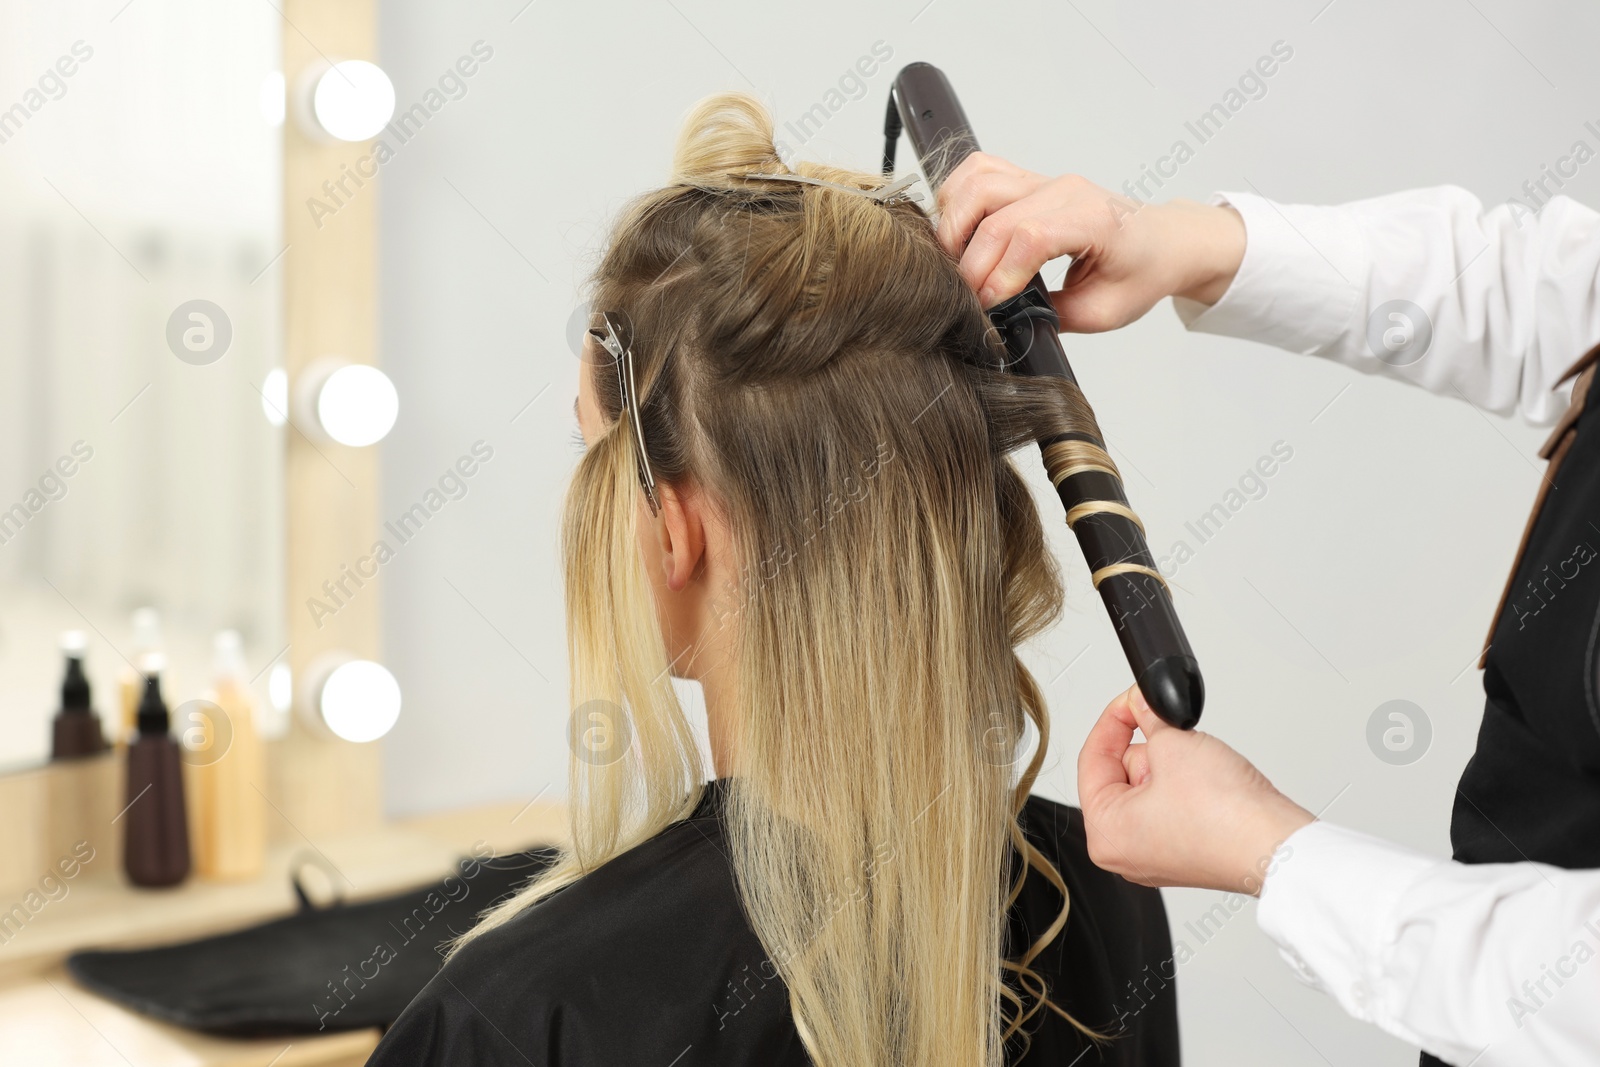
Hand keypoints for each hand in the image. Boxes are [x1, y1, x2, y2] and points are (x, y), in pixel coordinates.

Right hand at [934, 152, 1246, 329]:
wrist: (1162, 241)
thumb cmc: (1141, 270)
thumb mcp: (1104, 312)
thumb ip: (1054, 317)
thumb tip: (1007, 321)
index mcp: (1094, 219)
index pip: (1031, 237)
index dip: (999, 274)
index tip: (987, 306)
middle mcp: (1065, 190)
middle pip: (995, 213)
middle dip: (970, 262)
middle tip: (965, 297)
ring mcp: (1043, 179)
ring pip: (978, 183)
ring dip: (954, 223)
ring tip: (954, 262)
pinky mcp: (1027, 179)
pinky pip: (978, 172)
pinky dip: (956, 198)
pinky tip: (958, 232)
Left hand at [1076, 684, 1312, 894]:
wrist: (1276, 846)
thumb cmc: (1227, 816)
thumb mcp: (1174, 745)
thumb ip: (1147, 717)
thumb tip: (1140, 704)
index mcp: (1105, 833)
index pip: (1092, 759)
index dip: (1113, 719)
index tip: (1130, 700)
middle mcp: (1123, 851)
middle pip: (1121, 773)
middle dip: (1150, 748)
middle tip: (1175, 740)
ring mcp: (1154, 854)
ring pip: (1149, 786)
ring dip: (1172, 765)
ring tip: (1200, 772)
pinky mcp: (1184, 851)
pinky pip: (1172, 804)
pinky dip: (1186, 785)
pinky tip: (1207, 786)